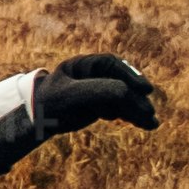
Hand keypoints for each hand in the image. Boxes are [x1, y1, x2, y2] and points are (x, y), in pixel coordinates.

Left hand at [26, 54, 161, 133]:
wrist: (36, 119)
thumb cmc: (50, 102)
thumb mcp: (72, 95)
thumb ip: (98, 90)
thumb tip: (128, 93)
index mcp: (84, 64)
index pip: (112, 65)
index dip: (131, 75)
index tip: (145, 89)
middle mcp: (94, 75)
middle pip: (122, 83)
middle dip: (136, 99)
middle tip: (149, 114)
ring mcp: (99, 90)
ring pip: (124, 98)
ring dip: (139, 110)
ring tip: (152, 124)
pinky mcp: (101, 105)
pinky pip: (121, 109)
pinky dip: (133, 116)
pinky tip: (146, 124)